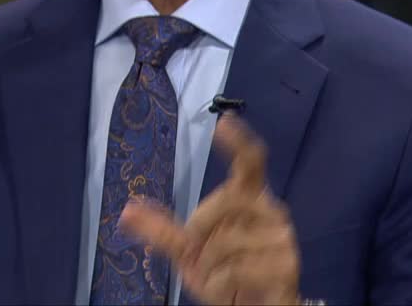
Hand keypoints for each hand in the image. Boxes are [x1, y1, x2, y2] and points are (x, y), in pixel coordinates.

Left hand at [120, 114, 300, 305]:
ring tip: (220, 278)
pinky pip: (235, 271)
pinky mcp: (286, 266)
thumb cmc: (226, 276)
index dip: (239, 141)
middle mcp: (271, 212)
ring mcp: (282, 239)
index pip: (251, 162)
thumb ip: (162, 231)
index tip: (224, 123)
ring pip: (226, 243)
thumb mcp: (189, 253)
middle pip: (226, 199)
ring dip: (210, 269)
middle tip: (197, 251)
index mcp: (250, 200)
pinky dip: (220, 286)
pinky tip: (232, 290)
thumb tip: (125, 212)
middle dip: (200, 226)